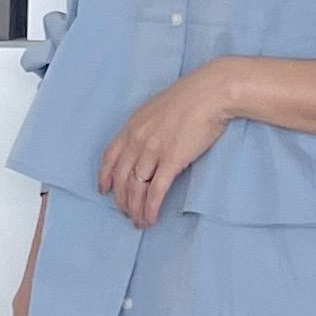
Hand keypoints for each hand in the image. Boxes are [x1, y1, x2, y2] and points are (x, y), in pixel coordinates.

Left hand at [98, 60, 235, 226]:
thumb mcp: (158, 109)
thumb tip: (148, 142)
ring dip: (135, 210)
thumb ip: (148, 127)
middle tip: (127, 214)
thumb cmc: (190, 98)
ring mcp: (153, 151)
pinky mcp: (171, 161)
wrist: (210, 93)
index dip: (105, 176)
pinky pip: (155, 192)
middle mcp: (137, 140)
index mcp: (132, 126)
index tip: (105, 190)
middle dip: (122, 200)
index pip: (110, 157)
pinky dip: (150, 209)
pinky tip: (151, 219)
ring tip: (139, 223)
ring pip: (136, 189)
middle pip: (121, 178)